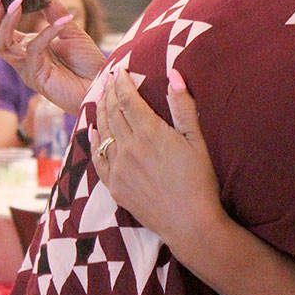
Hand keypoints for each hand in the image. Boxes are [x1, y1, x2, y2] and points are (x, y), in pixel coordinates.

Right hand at [0, 0, 105, 114]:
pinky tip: (63, 23)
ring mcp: (28, 68)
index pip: (1, 31)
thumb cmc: (88, 63)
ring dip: (7, 22)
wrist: (102, 84)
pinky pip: (33, 50)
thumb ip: (55, 11)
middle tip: (3, 0)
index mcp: (29, 47)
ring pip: (2, 46)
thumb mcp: (71, 30)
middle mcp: (23, 58)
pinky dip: (47, 32)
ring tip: (18, 4)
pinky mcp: (36, 77)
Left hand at [90, 68, 223, 249]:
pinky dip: (95, 142)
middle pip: (112, 112)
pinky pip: (98, 159)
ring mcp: (118, 169)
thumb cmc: (199, 181)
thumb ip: (183, 106)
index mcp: (149, 132)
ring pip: (103, 133)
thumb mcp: (195, 140)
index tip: (119, 71)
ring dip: (100, 113)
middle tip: (108, 80)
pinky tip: (95, 133)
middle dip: (109, 93)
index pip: (128, 99)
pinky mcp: (115, 187)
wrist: (190, 223)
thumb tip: (175, 74)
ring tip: (101, 99)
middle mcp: (128, 148)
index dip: (122, 82)